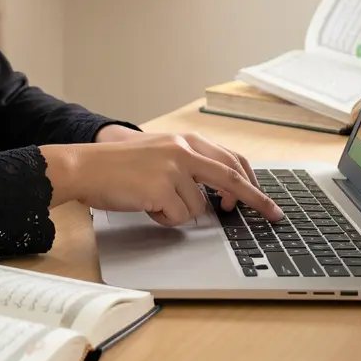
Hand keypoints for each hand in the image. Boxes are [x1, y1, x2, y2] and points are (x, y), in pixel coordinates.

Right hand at [40, 131, 283, 226]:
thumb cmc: (120, 166)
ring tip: (154, 202)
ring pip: (199, 207)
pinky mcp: (161, 188)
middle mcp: (183, 150)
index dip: (252, 181)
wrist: (87, 167)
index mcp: (185, 141)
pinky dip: (165, 219)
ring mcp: (173, 169)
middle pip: (232, 178)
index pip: (230, 160)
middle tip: (273, 215)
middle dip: (256, 200)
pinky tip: (146, 206)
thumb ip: (189, 167)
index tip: (266, 199)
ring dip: (180, 213)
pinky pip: (178, 217)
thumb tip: (218, 193)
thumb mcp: (160, 155)